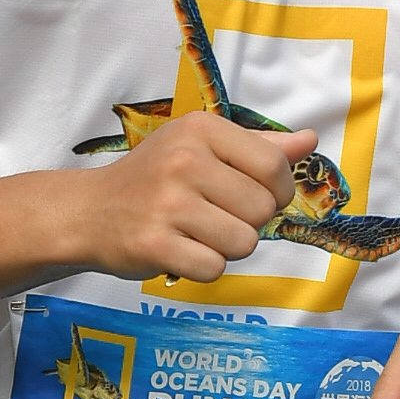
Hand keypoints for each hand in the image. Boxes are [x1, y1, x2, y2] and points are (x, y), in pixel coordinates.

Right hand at [73, 112, 299, 286]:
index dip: (276, 192)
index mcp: (201, 130)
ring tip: (196, 233)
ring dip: (226, 247)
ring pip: (242, 243)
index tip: (255, 196)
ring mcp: (167, 203)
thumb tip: (310, 140)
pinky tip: (180, 250)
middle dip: (246, 223)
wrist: (89, 211)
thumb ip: (257, 147)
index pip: (273, 167)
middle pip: (261, 210)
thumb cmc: (154, 178)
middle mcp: (184, 161)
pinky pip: (213, 268)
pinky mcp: (154, 243)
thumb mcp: (200, 148)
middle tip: (213, 216)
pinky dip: (203, 267)